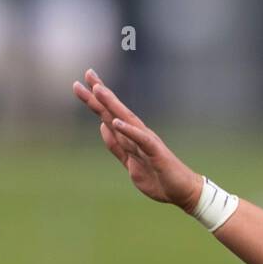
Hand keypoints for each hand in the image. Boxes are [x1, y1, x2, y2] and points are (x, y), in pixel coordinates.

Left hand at [72, 69, 202, 210]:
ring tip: (98, 90)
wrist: (180, 190)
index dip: (96, 99)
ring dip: (112, 104)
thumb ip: (116, 145)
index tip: (81, 83)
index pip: (109, 114)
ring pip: (126, 119)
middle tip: (87, 73)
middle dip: (100, 93)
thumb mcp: (129, 162)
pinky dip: (129, 130)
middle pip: (115, 110)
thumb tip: (103, 125)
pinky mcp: (155, 152)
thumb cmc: (157, 176)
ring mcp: (146, 141)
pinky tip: (116, 122)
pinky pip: (140, 140)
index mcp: (130, 136)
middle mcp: (138, 133)